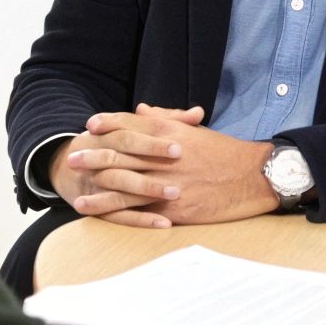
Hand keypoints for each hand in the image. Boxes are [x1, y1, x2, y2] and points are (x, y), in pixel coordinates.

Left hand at [68, 107, 278, 224]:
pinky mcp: (174, 207)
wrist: (253, 176)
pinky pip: (138, 210)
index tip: (89, 126)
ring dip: (97, 189)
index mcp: (170, 132)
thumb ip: (164, 118)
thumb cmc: (224, 153)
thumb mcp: (194, 130)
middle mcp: (164, 155)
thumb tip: (139, 110)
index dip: (108, 124)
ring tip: (75, 195)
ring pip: (123, 184)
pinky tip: (99, 215)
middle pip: (120, 153)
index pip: (131, 123)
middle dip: (93, 156)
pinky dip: (115, 212)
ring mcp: (168, 182)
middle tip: (72, 159)